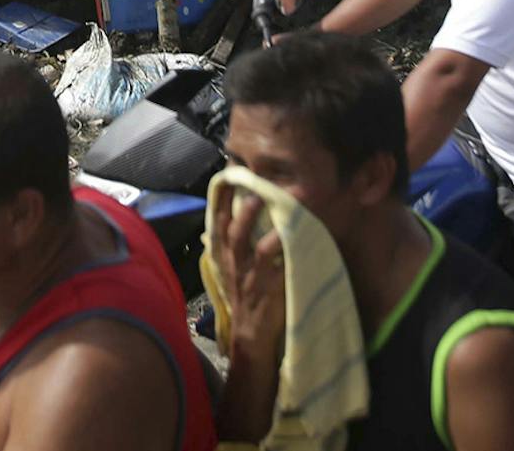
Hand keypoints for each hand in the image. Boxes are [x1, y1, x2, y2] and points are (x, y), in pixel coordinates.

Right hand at [210, 184, 284, 365]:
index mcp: (228, 257)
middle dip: (241, 210)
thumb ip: (238, 246)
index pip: (219, 223)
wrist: (251, 336)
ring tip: (272, 207)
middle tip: (252, 189)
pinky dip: (283, 252)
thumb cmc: (248, 298)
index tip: (228, 176)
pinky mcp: (269, 290)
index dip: (221, 200)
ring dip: (261, 226)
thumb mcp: (236, 270)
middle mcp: (236, 264)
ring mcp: (252, 277)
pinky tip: (294, 239)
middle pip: (233, 232)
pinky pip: (276, 268)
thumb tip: (241, 218)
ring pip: (253, 247)